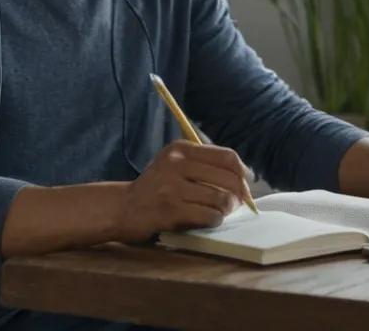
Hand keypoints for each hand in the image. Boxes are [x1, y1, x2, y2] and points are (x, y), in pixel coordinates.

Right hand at [116, 140, 249, 239]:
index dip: (242, 173)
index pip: (227, 157)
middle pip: (228, 179)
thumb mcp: (175, 164)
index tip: (244, 185)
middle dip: (238, 195)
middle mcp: (176, 164)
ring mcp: (172, 188)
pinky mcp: (171, 211)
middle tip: (235, 205)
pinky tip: (206, 220)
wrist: (123, 208)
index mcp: (181, 149)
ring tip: (218, 212)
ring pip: (221, 199)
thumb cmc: (156, 187)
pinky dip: (214, 221)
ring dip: (225, 210)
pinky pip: (209, 216)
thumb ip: (205, 165)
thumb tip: (245, 176)